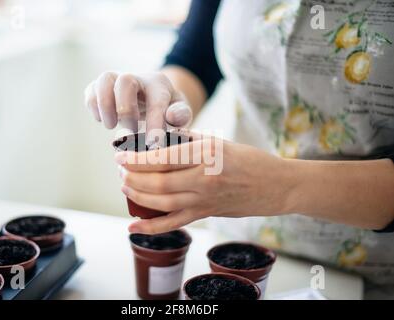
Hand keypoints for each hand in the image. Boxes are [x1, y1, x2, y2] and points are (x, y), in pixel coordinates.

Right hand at [84, 72, 191, 141]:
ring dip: (105, 105)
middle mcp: (137, 77)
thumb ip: (181, 114)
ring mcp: (117, 80)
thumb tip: (171, 116)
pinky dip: (93, 105)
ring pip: (105, 80)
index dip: (154, 122)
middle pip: (125, 81)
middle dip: (126, 110)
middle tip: (129, 134)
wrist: (153, 98)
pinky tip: (102, 120)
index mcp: (159, 85)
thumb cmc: (168, 110)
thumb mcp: (181, 112)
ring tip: (110, 125)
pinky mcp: (100, 87)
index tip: (153, 144)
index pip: (156, 100)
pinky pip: (91, 89)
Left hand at [115, 137, 294, 233]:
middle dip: (133, 178)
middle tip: (120, 171)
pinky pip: (175, 223)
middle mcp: (204, 179)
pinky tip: (133, 226)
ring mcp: (205, 200)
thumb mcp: (219, 141)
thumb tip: (159, 137)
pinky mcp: (207, 214)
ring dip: (138, 196)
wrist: (276, 186)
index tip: (120, 157)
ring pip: (163, 203)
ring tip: (125, 187)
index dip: (137, 160)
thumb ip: (188, 139)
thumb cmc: (250, 160)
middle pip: (158, 183)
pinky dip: (152, 228)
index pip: (162, 159)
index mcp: (207, 155)